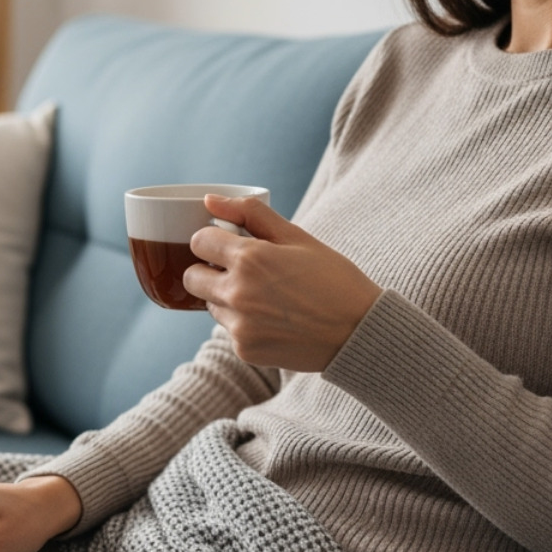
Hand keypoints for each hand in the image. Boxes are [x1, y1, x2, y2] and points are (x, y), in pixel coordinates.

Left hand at [183, 194, 382, 371]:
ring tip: (265, 297)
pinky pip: (229, 329)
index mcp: (249, 258)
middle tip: (240, 271)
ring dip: (226, 297)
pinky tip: (274, 319)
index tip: (229, 244)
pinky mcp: (244, 349)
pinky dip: (243, 323)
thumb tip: (209, 201)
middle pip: (192, 277)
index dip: (212, 239)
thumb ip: (250, 214)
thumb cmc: (332, 278)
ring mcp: (239, 325)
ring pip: (210, 305)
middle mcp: (237, 293)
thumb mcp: (296, 237)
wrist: (358, 331)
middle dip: (208, 269)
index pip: (199, 241)